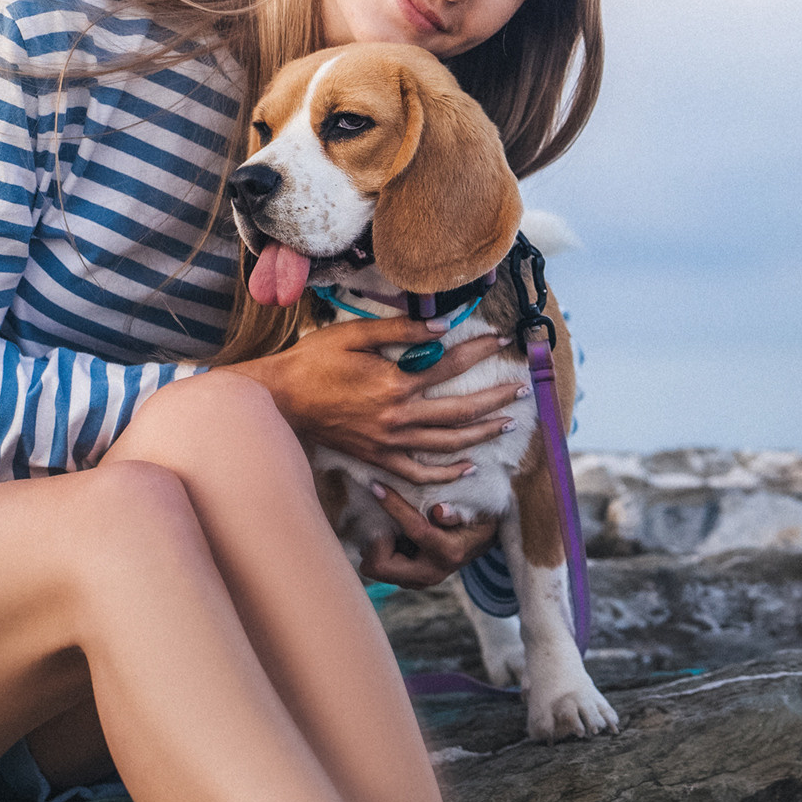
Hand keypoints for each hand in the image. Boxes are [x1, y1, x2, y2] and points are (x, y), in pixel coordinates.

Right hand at [227, 316, 525, 483]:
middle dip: (495, 398)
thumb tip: (443, 327)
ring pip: (447, 444)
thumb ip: (401, 329)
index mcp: (394, 383)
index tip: (502, 340)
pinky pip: (419, 472)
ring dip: (480, 434)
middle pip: (459, 411)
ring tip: (505, 422)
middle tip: (521, 388)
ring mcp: (388, 443)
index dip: (479, 351)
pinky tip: (466, 466)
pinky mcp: (377, 459)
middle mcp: (397, 417)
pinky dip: (445, 474)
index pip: (450, 366)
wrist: (279, 399)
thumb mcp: (354, 334)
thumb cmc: (314, 361)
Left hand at [361, 485, 499, 589]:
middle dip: (375, 540)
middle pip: (380, 566)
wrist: (480, 542)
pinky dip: (379, 549)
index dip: (393, 506)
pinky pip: (380, 567)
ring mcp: (417, 581)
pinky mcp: (408, 581)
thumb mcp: (476, 509)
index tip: (377, 487)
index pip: (413, 529)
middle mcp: (430, 573)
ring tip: (385, 523)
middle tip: (379, 517)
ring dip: (375, 544)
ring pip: (375, 568)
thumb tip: (440, 512)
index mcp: (448, 552)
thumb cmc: (477, 518)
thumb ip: (459, 511)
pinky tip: (391, 532)